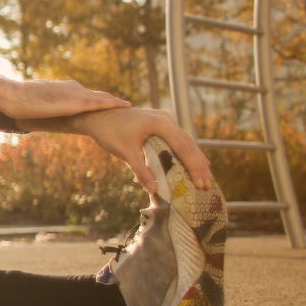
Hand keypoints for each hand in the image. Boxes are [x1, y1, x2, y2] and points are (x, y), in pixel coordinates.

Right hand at [0, 79, 130, 119]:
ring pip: (102, 97)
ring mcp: (75, 94)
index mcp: (64, 89)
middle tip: (125, 106)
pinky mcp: (75, 103)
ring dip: (115, 102)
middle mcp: (73, 88)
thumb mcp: (34, 103)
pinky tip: (125, 106)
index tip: (109, 104)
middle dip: (110, 101)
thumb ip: (42, 106)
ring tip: (129, 106)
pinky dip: (113, 104)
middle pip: (98, 95)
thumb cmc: (18, 101)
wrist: (12, 95)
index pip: (86, 95)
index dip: (98, 100)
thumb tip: (36, 114)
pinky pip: (100, 103)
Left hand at [66, 107, 214, 194]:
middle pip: (188, 145)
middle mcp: (166, 119)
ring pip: (186, 142)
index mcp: (161, 123)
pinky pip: (178, 139)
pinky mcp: (159, 123)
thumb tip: (154, 190)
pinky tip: (195, 162)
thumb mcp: (125, 152)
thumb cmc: (109, 132)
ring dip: (195, 160)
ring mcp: (164, 119)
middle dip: (199, 166)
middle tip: (208, 185)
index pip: (183, 148)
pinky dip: (187, 152)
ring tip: (206, 177)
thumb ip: (141, 171)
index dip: (193, 168)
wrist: (97, 115)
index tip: (201, 184)